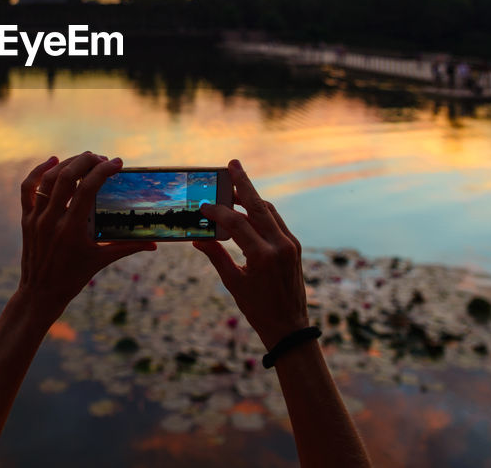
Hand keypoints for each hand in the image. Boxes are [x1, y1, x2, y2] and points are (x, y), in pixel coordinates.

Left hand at [15, 152, 154, 324]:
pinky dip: (38, 171)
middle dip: (86, 161)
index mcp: (72, 229)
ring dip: (67, 163)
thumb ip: (128, 247)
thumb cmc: (73, 278)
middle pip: (66, 177)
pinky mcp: (27, 219)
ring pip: (48, 179)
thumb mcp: (101, 261)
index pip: (87, 189)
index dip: (103, 171)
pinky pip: (28, 188)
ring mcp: (37, 218)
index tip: (117, 163)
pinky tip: (52, 161)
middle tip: (102, 158)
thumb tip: (154, 244)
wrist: (40, 293)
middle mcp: (52, 220)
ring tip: (84, 159)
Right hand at [194, 159, 309, 348]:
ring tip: (236, 184)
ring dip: (252, 196)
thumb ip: (216, 256)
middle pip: (258, 205)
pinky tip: (248, 208)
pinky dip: (261, 211)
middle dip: (244, 183)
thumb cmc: (257, 308)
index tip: (203, 205)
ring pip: (269, 210)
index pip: (236, 223)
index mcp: (262, 256)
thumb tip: (196, 238)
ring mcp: (290, 244)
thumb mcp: (233, 283)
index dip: (217, 211)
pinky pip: (276, 221)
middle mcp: (280, 245)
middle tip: (232, 164)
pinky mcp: (294, 246)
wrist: (289, 326)